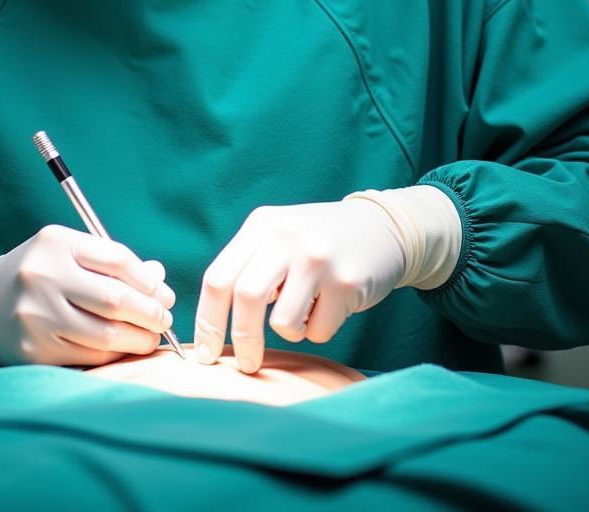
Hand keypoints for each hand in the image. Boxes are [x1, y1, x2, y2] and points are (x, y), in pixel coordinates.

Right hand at [0, 224, 175, 366]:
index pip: (117, 260)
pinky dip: (115, 354)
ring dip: (139, 339)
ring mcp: (36, 315)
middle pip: (115, 299)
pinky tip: (124, 349)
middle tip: (164, 320)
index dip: (149, 281)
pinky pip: (88, 356)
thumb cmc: (37, 273)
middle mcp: (43, 276)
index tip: (165, 294)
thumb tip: (159, 279)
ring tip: (151, 337)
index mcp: (56, 243)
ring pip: (106, 334)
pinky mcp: (33, 349)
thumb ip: (112, 263)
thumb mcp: (68, 253)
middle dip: (150, 313)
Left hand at [193, 199, 405, 372]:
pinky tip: (334, 302)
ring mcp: (318, 258)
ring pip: (284, 322)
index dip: (207, 321)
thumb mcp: (277, 237)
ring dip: (292, 330)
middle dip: (243, 340)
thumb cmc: (317, 244)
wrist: (383, 228)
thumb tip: (212, 326)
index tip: (205, 354)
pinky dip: (321, 329)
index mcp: (261, 225)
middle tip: (248, 364)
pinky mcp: (347, 282)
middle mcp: (286, 236)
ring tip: (307, 308)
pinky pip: (319, 331)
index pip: (218, 278)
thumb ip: (247, 267)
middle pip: (246, 298)